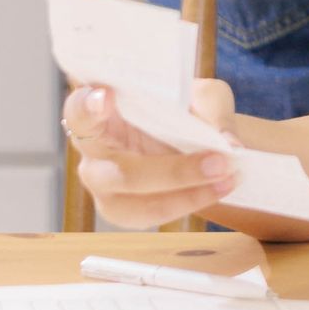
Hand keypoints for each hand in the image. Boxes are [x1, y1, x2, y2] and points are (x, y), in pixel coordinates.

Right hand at [63, 77, 238, 227]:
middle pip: (115, 169)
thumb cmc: (184, 110)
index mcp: (98, 110)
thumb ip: (213, 111)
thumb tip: (229, 143)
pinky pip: (149, 213)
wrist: (192, 141)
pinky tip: (218, 188)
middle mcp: (92, 149)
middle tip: (218, 158)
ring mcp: (102, 183)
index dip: (87, 106)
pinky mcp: (119, 208)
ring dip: (184, 190)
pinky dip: (188, 201)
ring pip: (134, 198)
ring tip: (226, 176)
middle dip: (170, 170)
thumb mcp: (202, 96)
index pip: (79, 110)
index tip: (106, 96)